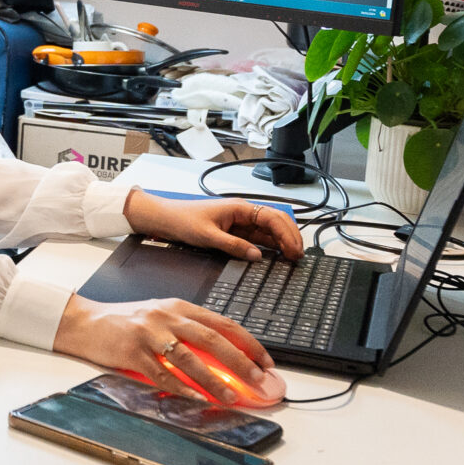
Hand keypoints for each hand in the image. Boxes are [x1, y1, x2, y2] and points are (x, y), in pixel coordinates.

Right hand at [53, 296, 282, 405]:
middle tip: (259, 380)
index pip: (223, 324)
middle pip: (212, 339)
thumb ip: (189, 330)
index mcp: (179, 307)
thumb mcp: (162, 316)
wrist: (86, 322)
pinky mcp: (132, 352)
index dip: (249, 343)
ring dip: (213, 380)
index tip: (266, 362)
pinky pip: (162, 373)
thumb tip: (225, 358)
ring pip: (189, 358)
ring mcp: (149, 334)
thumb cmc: (126, 322)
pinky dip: (180, 387)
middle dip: (241, 362)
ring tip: (231, 397)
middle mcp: (167, 316)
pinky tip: (195, 398)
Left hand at [123, 191, 304, 261]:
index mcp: (239, 208)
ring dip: (282, 242)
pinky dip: (269, 246)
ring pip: (269, 230)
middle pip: (276, 222)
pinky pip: (257, 238)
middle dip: (290, 237)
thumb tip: (257, 256)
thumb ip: (233, 246)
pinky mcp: (234, 231)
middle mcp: (243, 213)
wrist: (164, 219)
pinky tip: (276, 256)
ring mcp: (240, 222)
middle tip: (299, 256)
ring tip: (293, 257)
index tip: (294, 250)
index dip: (286, 234)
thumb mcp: (208, 236)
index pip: (272, 218)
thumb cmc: (182, 220)